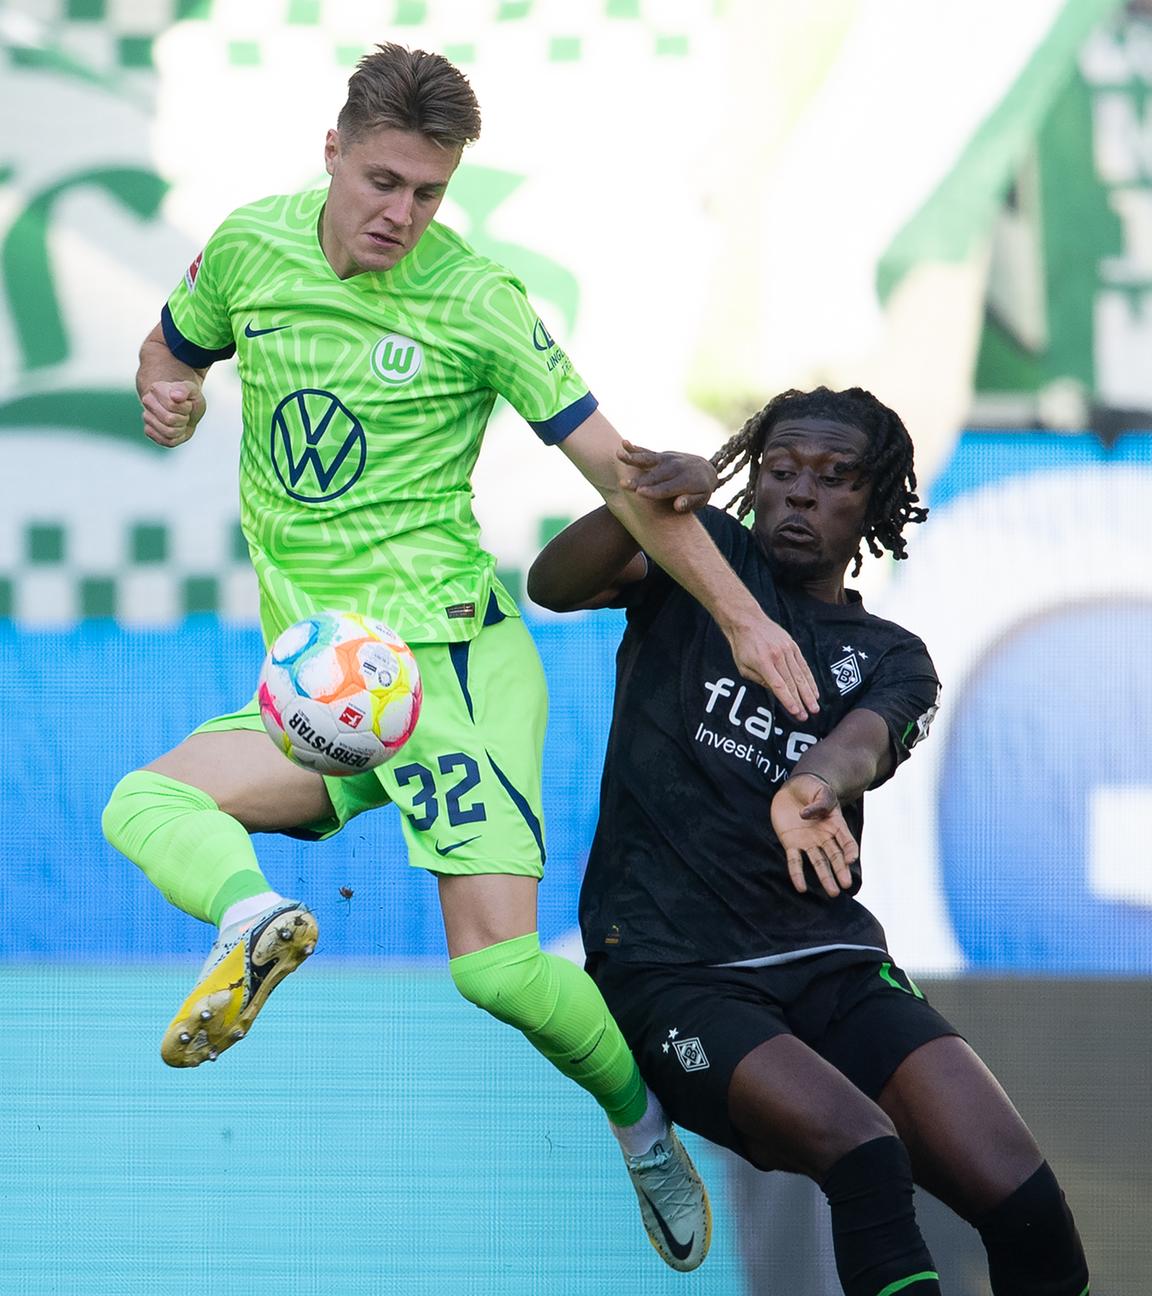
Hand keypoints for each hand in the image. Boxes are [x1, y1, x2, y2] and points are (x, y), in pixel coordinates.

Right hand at [141, 380, 205, 446]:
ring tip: (181, 421)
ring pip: (169, 432)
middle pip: (170, 419)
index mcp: (156, 388)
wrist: (187, 411)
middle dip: (184, 418)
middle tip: (184, 413)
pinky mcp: (149, 431)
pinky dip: (178, 438)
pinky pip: (168, 441)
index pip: (173, 405)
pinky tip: (177, 429)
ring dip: (181, 428)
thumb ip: (185, 390)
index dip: (186, 407)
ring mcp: (147, 417)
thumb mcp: (193, 391)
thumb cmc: (189, 400)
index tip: (187, 403)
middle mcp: (147, 401)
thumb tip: (175, 396)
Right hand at [618, 440, 716, 512]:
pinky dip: (636, 448)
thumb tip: (677, 506)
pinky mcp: (662, 455)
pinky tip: (624, 443)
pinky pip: (648, 451)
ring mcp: (668, 459)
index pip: (667, 488)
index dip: (653, 491)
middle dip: (639, 479)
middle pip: (655, 475)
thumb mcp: (702, 499)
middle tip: (623, 484)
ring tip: (619, 454)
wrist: (706, 469)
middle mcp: (676, 468)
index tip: (640, 492)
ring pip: (649, 459)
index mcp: (686, 481)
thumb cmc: (700, 490)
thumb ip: (690, 502)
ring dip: (633, 458)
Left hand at [726, 615, 819, 720]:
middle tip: (808, 715)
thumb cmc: (742, 646)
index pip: (779, 686)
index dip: (788, 700)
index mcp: (763, 662)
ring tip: (814, 706)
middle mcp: (778, 656)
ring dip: (809, 692)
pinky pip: (803, 665)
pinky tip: (814, 690)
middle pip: (792, 683)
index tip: (796, 712)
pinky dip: (810, 678)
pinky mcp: (793, 645)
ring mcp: (787, 649)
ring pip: (801, 675)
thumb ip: (759, 680)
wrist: (747, 621)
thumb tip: (775, 691)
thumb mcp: (743, 667)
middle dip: (801, 701)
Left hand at [771, 774, 857, 896]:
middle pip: (834, 856)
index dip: (850, 850)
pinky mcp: (791, 844)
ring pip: (818, 862)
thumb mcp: (821, 792)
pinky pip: (795, 861)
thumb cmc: (812, 789)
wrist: (794, 789)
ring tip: (833, 892)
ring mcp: (808, 842)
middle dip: (840, 870)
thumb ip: (819, 803)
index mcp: (835, 824)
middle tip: (846, 885)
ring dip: (825, 877)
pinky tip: (801, 887)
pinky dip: (797, 874)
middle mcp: (824, 837)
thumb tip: (806, 815)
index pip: (846, 840)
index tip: (851, 859)